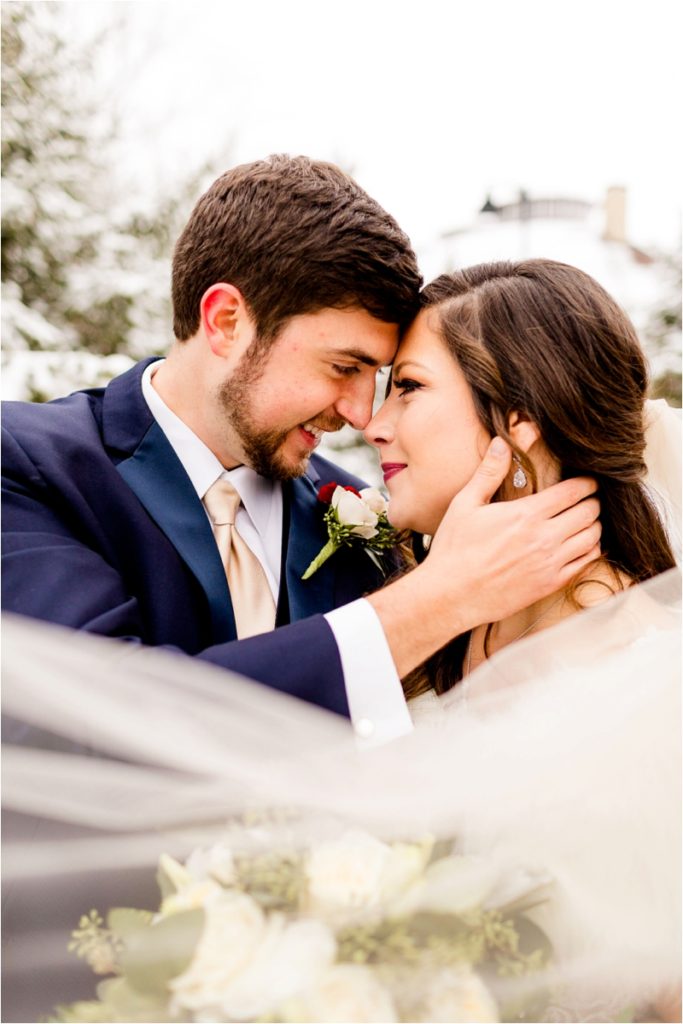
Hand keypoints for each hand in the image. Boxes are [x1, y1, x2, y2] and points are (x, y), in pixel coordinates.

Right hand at [368, 438, 600, 677]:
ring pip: (592, 537)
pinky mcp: (550, 584)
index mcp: (526, 514)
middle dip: (593, 501)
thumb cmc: (454, 549)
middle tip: (589, 499)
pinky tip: (582, 545)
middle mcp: (544, 538)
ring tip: (587, 520)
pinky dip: (590, 550)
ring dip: (594, 525)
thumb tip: (501, 443)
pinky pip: (586, 563)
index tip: (589, 480)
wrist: (451, 595)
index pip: (572, 492)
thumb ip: (488, 472)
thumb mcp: (465, 504)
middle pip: (589, 512)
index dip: (587, 483)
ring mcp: (550, 563)